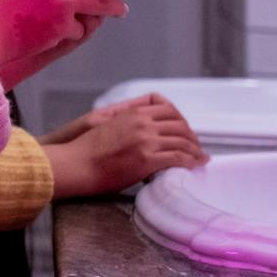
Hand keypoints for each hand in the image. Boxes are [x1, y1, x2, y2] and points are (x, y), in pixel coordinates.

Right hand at [43, 93, 206, 197]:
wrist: (76, 164)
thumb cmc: (86, 149)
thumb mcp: (106, 123)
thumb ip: (127, 121)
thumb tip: (143, 129)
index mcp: (133, 113)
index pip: (168, 109)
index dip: (181, 121)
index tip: (185, 132)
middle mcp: (142, 123)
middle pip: (179, 125)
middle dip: (191, 137)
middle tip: (196, 148)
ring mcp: (146, 140)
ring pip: (182, 142)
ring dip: (194, 151)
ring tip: (200, 160)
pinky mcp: (147, 160)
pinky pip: (178, 158)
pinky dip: (189, 162)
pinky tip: (192, 167)